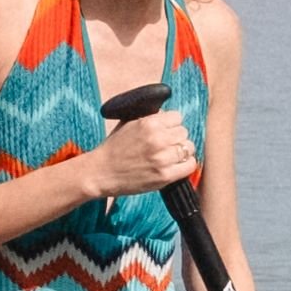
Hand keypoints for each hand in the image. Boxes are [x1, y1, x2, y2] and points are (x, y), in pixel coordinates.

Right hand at [87, 106, 201, 198]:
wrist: (101, 173)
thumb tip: (166, 114)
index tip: (167, 130)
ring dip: (182, 151)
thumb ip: (148, 117)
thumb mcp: (128, 123)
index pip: (177, 117)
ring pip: (189, 147)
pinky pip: (189, 165)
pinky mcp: (164, 176)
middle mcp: (158, 139)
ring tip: (171, 156)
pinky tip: (176, 165)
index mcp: (149, 123)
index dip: (172, 124)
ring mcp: (162, 158)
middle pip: (184, 132)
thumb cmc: (113, 149)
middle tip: (167, 145)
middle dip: (176, 137)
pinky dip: (185, 164)